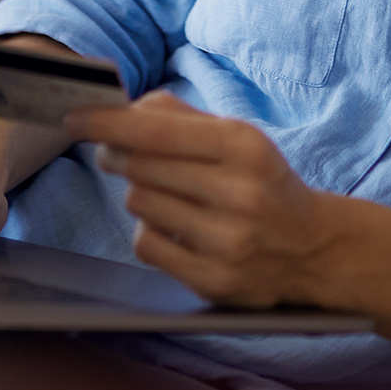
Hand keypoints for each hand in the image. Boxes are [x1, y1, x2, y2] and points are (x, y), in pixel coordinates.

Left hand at [70, 92, 337, 307]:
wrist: (315, 248)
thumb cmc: (263, 183)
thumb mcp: (238, 138)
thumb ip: (180, 118)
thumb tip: (122, 109)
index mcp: (245, 148)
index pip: (156, 131)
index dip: (108, 122)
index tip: (75, 116)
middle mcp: (240, 194)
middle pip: (140, 166)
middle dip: (117, 154)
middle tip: (114, 152)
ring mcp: (228, 242)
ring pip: (139, 203)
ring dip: (140, 193)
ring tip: (166, 193)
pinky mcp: (214, 280)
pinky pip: (147, 245)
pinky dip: (150, 231)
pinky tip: (174, 227)